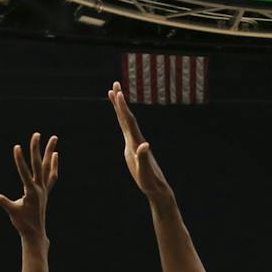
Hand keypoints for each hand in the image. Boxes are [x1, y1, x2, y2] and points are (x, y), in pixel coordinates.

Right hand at [0, 132, 58, 240]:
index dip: (20, 160)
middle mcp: (40, 188)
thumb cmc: (23, 223)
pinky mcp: (46, 191)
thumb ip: (3, 203)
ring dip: (50, 152)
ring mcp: (45, 189)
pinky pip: (51, 175)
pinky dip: (53, 165)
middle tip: (36, 134)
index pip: (25, 173)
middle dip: (37, 149)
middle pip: (39, 165)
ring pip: (48, 167)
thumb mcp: (12, 213)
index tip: (17, 146)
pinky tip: (54, 155)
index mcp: (32, 193)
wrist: (36, 233)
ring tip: (54, 137)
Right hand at [109, 84, 171, 199]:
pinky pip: (125, 129)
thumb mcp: (144, 172)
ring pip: (126, 121)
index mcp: (136, 143)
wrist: (157, 187)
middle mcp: (136, 139)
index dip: (123, 107)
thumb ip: (143, 158)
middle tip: (115, 84)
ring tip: (114, 93)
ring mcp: (134, 143)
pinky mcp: (133, 148)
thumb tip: (144, 145)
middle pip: (127, 116)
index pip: (128, 121)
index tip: (118, 92)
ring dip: (120, 108)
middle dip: (120, 101)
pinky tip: (120, 116)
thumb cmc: (150, 182)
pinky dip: (121, 120)